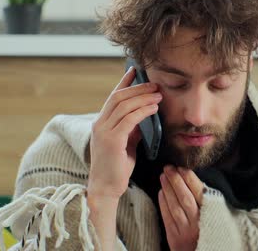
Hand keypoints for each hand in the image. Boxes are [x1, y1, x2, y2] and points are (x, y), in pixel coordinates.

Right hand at [88, 66, 162, 198]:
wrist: (106, 188)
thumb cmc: (117, 167)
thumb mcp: (126, 143)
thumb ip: (132, 128)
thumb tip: (144, 116)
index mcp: (101, 123)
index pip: (113, 97)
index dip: (124, 82)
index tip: (135, 70)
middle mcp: (99, 124)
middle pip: (118, 97)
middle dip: (137, 87)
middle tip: (154, 84)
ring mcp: (103, 131)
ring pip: (124, 105)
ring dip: (143, 97)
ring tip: (158, 94)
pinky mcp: (111, 140)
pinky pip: (129, 119)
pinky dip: (142, 111)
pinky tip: (154, 108)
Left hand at [159, 165, 204, 250]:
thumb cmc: (212, 230)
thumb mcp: (218, 215)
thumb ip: (209, 200)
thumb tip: (195, 180)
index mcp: (211, 214)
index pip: (199, 193)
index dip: (189, 179)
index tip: (182, 167)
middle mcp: (198, 222)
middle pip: (185, 198)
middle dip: (176, 181)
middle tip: (168, 168)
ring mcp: (185, 230)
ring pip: (175, 207)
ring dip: (168, 190)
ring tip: (162, 176)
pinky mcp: (175, 238)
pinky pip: (167, 219)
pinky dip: (163, 205)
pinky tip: (160, 193)